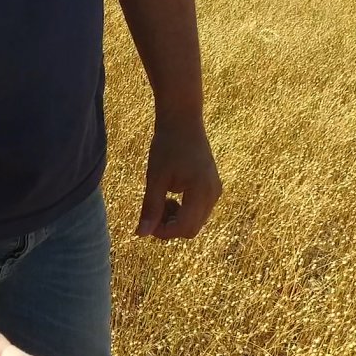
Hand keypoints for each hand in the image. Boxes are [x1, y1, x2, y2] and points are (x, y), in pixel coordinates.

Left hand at [137, 115, 221, 239]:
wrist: (183, 121)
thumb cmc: (167, 146)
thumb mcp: (155, 178)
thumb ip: (151, 207)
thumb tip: (141, 234)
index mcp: (201, 191)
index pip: (183, 228)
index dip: (162, 232)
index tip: (145, 222)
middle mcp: (213, 194)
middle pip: (191, 229)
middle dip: (169, 227)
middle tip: (152, 210)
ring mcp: (215, 191)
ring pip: (195, 222)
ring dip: (175, 220)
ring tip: (161, 200)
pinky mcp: (212, 188)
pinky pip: (198, 211)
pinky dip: (183, 211)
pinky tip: (171, 196)